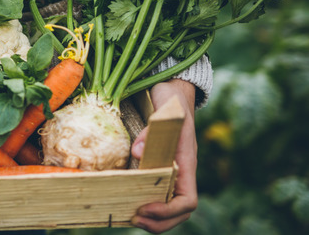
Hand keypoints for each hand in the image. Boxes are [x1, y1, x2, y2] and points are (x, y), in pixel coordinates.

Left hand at [130, 79, 197, 232]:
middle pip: (179, 212)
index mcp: (186, 164)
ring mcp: (171, 171)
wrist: (174, 92)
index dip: (168, 211)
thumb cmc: (172, 102)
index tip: (146, 208)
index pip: (188, 200)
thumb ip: (154, 131)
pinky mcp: (158, 167)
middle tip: (134, 219)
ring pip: (168, 206)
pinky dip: (145, 204)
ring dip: (153, 219)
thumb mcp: (166, 112)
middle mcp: (181, 172)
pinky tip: (126, 203)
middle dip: (159, 222)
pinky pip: (156, 193)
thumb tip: (138, 153)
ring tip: (129, 217)